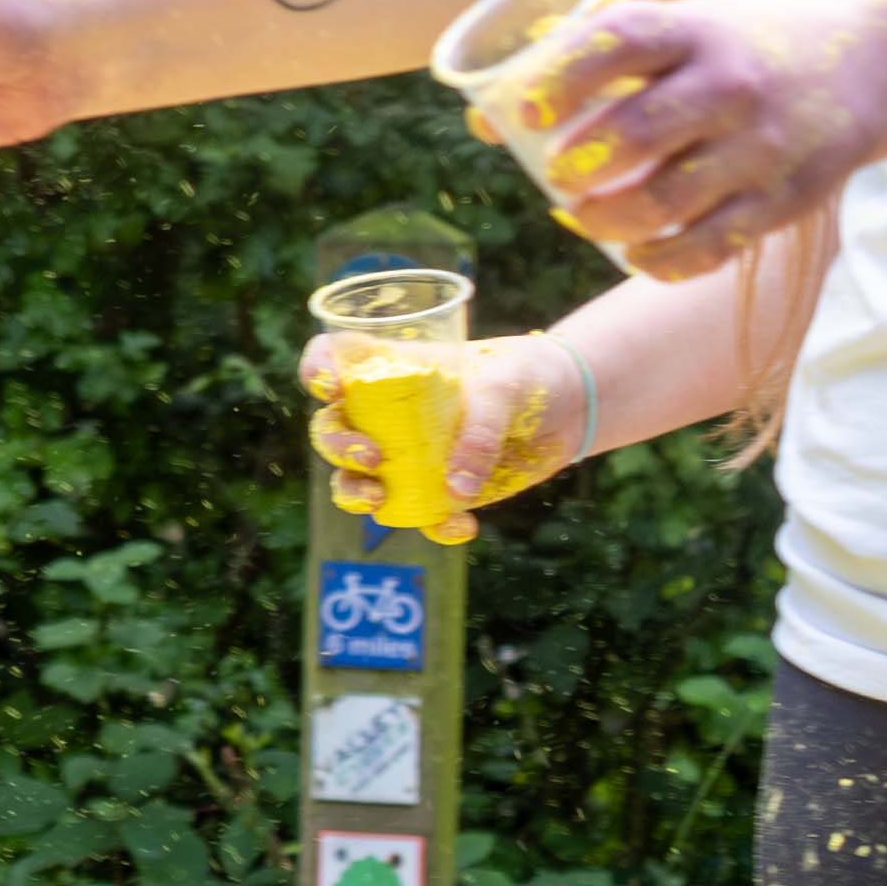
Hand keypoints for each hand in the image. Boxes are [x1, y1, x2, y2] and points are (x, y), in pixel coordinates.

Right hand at [299, 325, 589, 545]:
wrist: (570, 409)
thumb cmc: (526, 376)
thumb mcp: (506, 389)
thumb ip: (479, 431)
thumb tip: (456, 490)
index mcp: (391, 368)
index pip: (332, 358)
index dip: (317, 369)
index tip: (330, 387)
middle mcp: (386, 413)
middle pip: (332, 428)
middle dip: (337, 446)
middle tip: (370, 457)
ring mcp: (406, 456)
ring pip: (354, 479)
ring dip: (353, 493)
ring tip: (378, 500)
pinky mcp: (435, 490)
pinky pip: (416, 516)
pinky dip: (433, 527)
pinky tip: (462, 525)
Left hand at [512, 0, 881, 278]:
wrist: (861, 61)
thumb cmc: (729, 47)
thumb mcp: (674, 28)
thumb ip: (587, 60)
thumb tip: (482, 117)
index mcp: (693, 31)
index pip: (622, 41)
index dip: (564, 74)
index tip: (528, 109)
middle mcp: (732, 85)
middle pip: (639, 131)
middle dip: (580, 164)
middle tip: (559, 175)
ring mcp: (763, 146)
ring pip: (669, 201)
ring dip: (609, 219)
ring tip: (585, 215)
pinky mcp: (784, 198)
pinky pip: (712, 245)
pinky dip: (662, 260)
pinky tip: (634, 252)